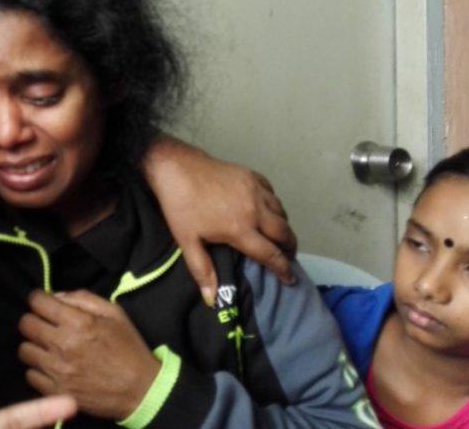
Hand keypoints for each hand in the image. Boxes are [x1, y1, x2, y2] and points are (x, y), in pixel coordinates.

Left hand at [18, 290, 158, 419]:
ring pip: (24, 350)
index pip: (37, 302)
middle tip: (46, 324)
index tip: (43, 303)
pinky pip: (30, 375)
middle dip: (34, 320)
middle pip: (25, 324)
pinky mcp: (56, 391)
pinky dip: (39, 369)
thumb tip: (56, 296)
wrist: (140, 390)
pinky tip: (52, 367)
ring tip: (49, 347)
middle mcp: (63, 345)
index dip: (38, 299)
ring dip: (35, 345)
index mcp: (79, 323)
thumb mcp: (114, 313)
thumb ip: (83, 298)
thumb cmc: (129, 348)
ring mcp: (58, 370)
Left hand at [141, 136, 296, 304]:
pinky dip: (275, 206)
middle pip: (284, 233)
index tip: (291, 279)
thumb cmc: (181, 207)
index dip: (283, 269)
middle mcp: (255, 211)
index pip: (271, 255)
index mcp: (241, 229)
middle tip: (288, 257)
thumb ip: (202, 271)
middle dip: (290, 248)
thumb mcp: (188, 242)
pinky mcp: (253, 176)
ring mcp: (256, 191)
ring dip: (283, 227)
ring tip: (279, 236)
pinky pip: (273, 194)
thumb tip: (212, 300)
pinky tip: (268, 211)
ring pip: (281, 213)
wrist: (176, 169)